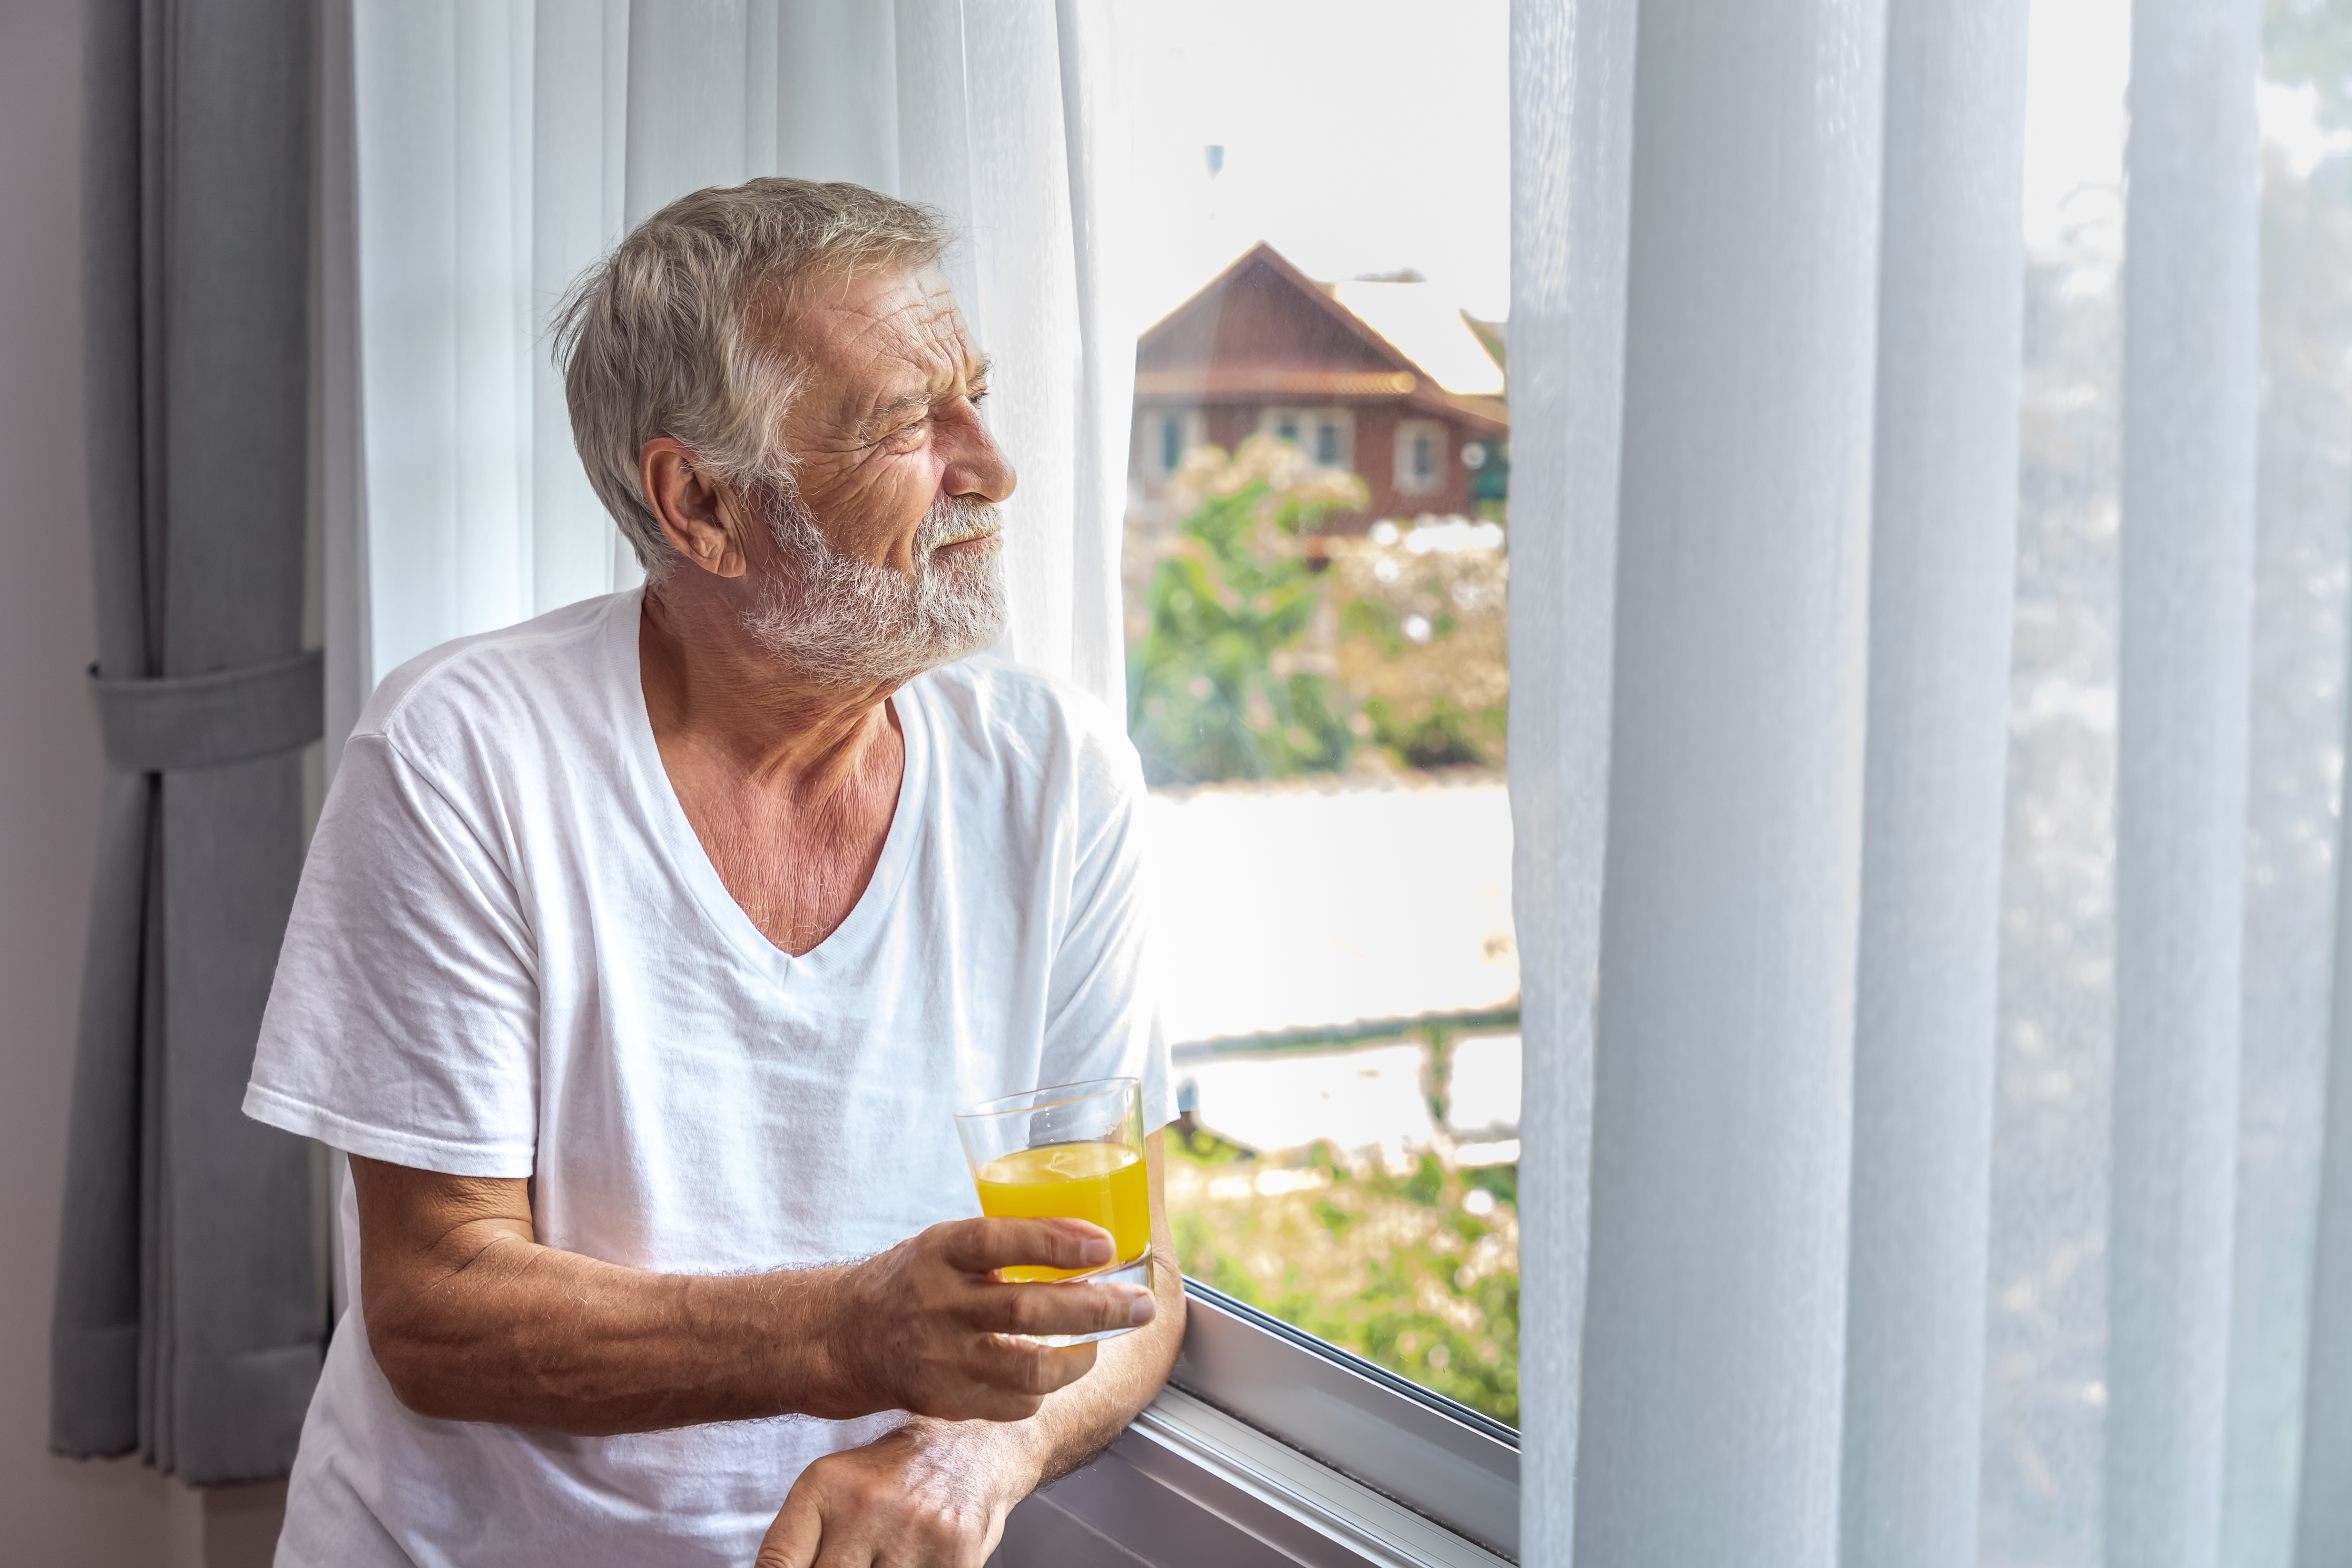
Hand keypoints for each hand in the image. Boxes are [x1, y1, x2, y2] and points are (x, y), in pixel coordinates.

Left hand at [753, 1418, 1035, 1567]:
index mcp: (826, 1487)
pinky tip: (912, 1560)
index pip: (779, 1563)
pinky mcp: (953, 1555)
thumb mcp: (833, 1489)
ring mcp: (912, 1532)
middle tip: (856, 1563)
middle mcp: (866, 1506)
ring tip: (883, 1558)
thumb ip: (797, 1541)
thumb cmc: (892, 1477)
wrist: (969, 1447)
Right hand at [829, 1217, 1154, 1422]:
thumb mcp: (946, 1243)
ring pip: (1028, 1369)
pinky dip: (1045, 1391)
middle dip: (1096, 1309)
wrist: (847, 1336)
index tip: (1104, 1245)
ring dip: (1080, 1358)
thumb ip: (1006, 1242)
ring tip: (1103, 1343)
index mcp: (940, 1251)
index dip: (1055, 1242)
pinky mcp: (946, 1401)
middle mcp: (938, 1304)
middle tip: (1140, 1305)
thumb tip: (1094, 1240)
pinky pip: (1014, 1404)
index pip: (1000, 1240)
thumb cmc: (913, 1280)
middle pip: (1026, 1309)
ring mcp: (941, 1358)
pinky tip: (1057, 1371)